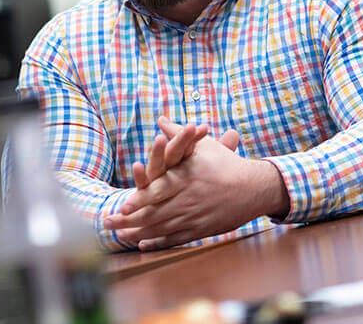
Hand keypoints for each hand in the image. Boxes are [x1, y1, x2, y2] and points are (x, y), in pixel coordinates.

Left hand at [104, 125, 289, 249]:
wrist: (254, 188)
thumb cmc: (226, 164)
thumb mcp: (203, 145)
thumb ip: (178, 134)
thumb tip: (161, 120)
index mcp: (186, 178)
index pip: (158, 190)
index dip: (140, 199)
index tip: (122, 204)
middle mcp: (188, 199)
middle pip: (154, 213)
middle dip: (129, 219)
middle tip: (108, 222)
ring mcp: (194, 216)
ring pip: (161, 228)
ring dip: (138, 232)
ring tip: (119, 234)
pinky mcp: (200, 230)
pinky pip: (175, 238)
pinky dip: (158, 242)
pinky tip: (143, 243)